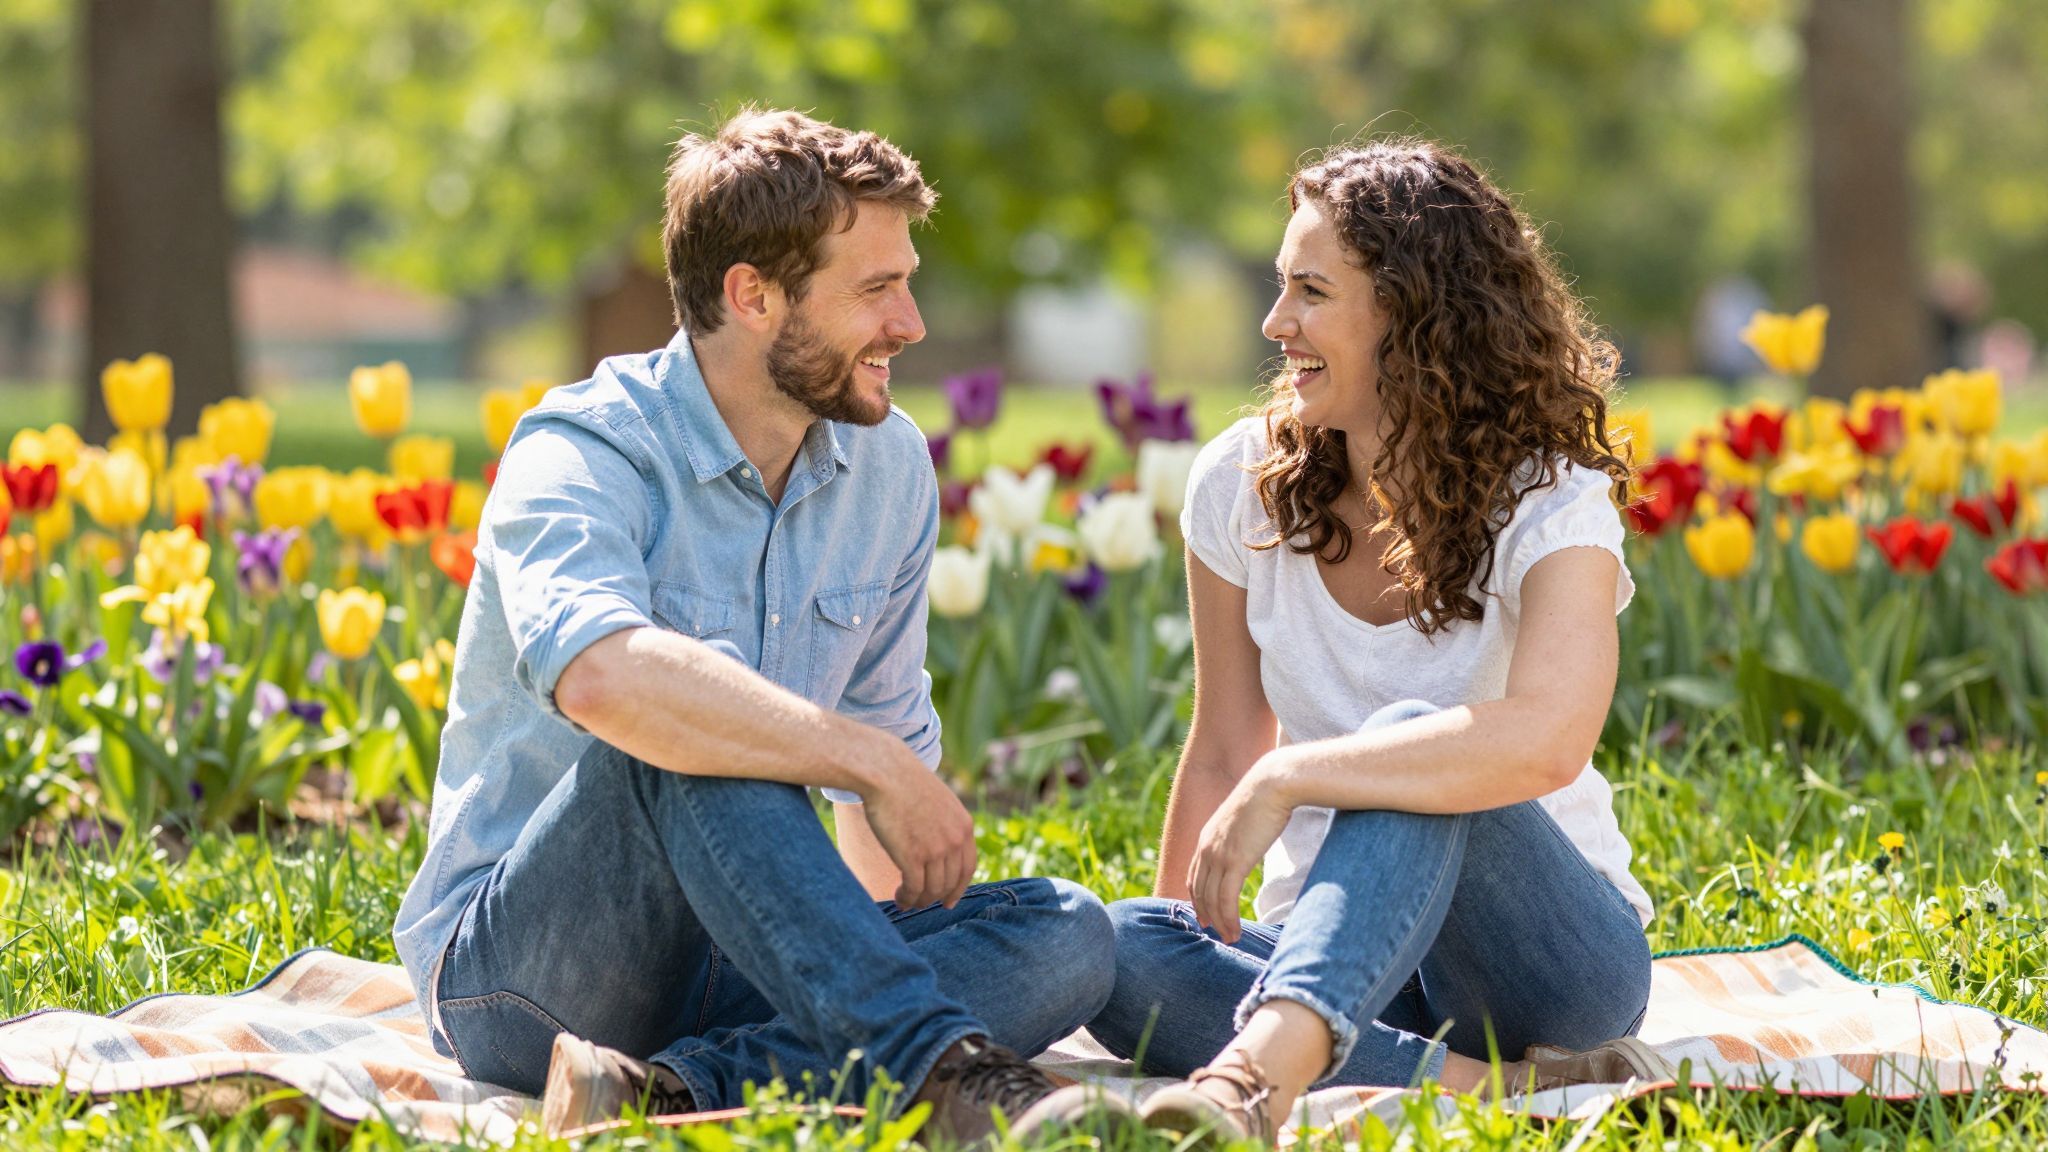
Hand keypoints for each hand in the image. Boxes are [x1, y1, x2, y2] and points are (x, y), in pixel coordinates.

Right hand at [860, 743, 977, 909]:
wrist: (886, 772)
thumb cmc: (905, 784)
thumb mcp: (939, 801)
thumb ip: (946, 824)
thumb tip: (941, 849)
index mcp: (965, 826)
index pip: (968, 868)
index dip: (958, 888)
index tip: (949, 901)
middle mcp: (955, 840)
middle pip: (949, 882)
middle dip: (935, 897)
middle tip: (921, 902)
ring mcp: (935, 850)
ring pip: (932, 890)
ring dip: (919, 900)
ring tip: (907, 901)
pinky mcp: (912, 857)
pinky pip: (914, 889)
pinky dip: (907, 898)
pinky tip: (899, 898)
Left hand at [1188, 756, 1295, 943]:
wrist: (1272, 784)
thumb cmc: (1266, 798)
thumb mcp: (1244, 818)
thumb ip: (1240, 834)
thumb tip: (1250, 841)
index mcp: (1206, 837)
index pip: (1195, 875)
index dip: (1197, 897)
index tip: (1204, 913)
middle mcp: (1206, 848)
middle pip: (1199, 891)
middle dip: (1206, 914)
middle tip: (1216, 932)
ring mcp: (1218, 855)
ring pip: (1212, 900)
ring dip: (1220, 923)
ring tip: (1230, 937)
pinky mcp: (1235, 862)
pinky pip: (1226, 899)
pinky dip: (1228, 919)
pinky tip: (1235, 931)